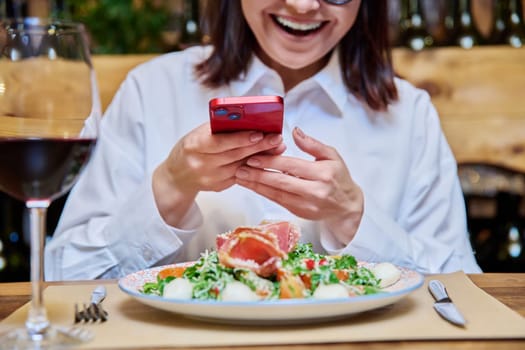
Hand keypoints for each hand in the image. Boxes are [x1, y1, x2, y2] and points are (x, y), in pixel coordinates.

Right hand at [153, 123, 285, 225]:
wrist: (176, 175)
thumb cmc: (191, 148)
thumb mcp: (198, 134)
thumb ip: (220, 128)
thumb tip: (249, 121)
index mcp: (194, 145)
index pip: (220, 142)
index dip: (240, 138)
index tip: (259, 132)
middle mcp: (201, 164)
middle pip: (235, 154)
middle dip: (259, 146)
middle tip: (277, 138)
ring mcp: (210, 178)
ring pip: (241, 166)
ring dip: (261, 157)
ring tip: (277, 147)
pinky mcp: (218, 187)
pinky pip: (240, 175)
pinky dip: (255, 166)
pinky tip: (267, 159)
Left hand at [235, 127, 362, 244]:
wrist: (346, 206)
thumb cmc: (338, 177)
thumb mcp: (332, 156)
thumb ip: (312, 144)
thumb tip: (295, 131)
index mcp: (323, 174)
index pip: (293, 166)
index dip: (272, 162)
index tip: (254, 157)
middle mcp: (315, 192)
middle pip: (282, 182)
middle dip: (258, 175)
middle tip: (241, 168)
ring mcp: (307, 205)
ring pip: (277, 194)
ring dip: (256, 186)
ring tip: (240, 177)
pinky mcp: (300, 213)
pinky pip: (278, 201)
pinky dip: (264, 193)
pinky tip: (252, 185)